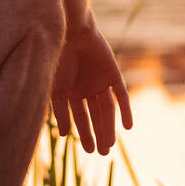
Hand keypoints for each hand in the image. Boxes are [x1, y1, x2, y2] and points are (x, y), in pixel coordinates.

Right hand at [50, 21, 133, 154]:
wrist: (71, 32)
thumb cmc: (58, 59)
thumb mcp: (57, 89)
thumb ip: (60, 111)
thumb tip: (63, 135)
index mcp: (71, 92)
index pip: (79, 118)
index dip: (83, 134)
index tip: (88, 150)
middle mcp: (86, 88)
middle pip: (95, 116)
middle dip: (98, 134)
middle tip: (102, 153)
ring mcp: (100, 81)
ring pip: (107, 109)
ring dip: (109, 126)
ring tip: (110, 144)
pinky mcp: (113, 74)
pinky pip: (121, 96)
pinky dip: (125, 110)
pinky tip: (128, 127)